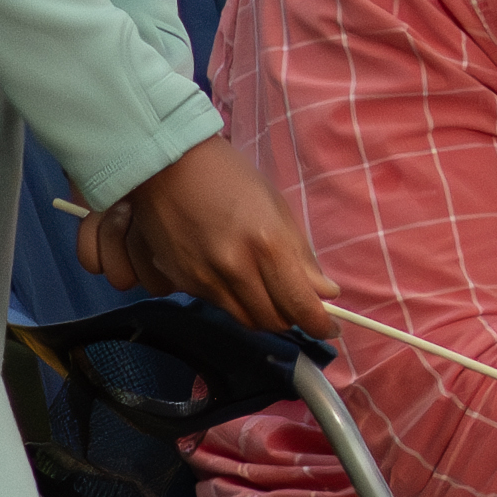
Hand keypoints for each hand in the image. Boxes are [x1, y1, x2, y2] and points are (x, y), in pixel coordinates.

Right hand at [113, 131, 336, 338]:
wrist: (166, 167)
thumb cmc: (231, 178)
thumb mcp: (276, 208)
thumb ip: (300, 256)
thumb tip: (325, 292)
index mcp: (267, 243)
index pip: (299, 304)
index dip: (319, 324)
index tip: (330, 329)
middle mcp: (236, 268)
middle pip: (273, 320)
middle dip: (292, 319)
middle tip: (299, 307)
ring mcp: (205, 279)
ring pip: (245, 319)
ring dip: (264, 313)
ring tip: (270, 293)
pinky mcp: (183, 283)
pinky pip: (220, 305)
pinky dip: (236, 300)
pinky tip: (235, 277)